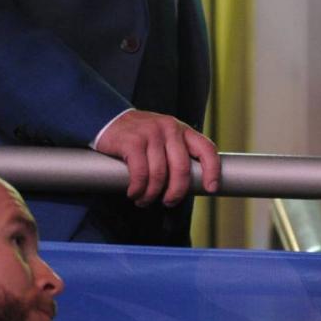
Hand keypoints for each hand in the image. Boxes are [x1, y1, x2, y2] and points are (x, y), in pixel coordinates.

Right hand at [94, 109, 219, 206]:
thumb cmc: (141, 135)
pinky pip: (140, 173)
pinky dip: (138, 189)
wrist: (108, 119)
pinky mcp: (132, 141)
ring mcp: (151, 134)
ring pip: (159, 174)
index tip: (211, 188)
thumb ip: (178, 152)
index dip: (212, 170)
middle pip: (182, 168)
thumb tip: (190, 184)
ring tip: (144, 200)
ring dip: (152, 194)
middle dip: (177, 191)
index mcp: (183, 130)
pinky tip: (134, 193)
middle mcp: (170, 129)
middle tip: (169, 202)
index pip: (206, 149)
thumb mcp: (165, 137)